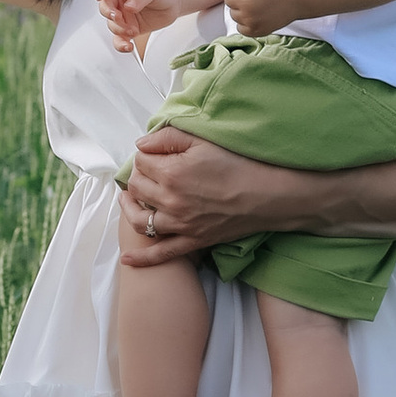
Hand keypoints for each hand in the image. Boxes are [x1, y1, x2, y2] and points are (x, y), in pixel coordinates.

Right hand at [97, 0, 177, 53]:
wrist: (176, 1)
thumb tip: (128, 8)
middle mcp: (120, 0)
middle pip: (104, 7)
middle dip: (109, 14)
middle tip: (119, 17)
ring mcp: (124, 15)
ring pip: (112, 25)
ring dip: (120, 29)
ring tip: (134, 30)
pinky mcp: (130, 28)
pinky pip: (120, 38)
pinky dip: (121, 44)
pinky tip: (128, 46)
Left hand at [123, 121, 299, 257]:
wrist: (269, 195)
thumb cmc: (239, 164)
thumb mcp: (203, 140)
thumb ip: (168, 137)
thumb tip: (141, 143)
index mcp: (172, 173)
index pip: (140, 162)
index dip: (144, 155)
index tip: (154, 154)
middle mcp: (171, 201)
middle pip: (137, 188)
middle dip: (138, 177)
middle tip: (148, 172)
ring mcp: (180, 224)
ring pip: (140, 220)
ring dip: (130, 209)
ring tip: (129, 200)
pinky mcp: (192, 241)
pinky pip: (161, 254)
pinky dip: (142, 258)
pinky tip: (127, 259)